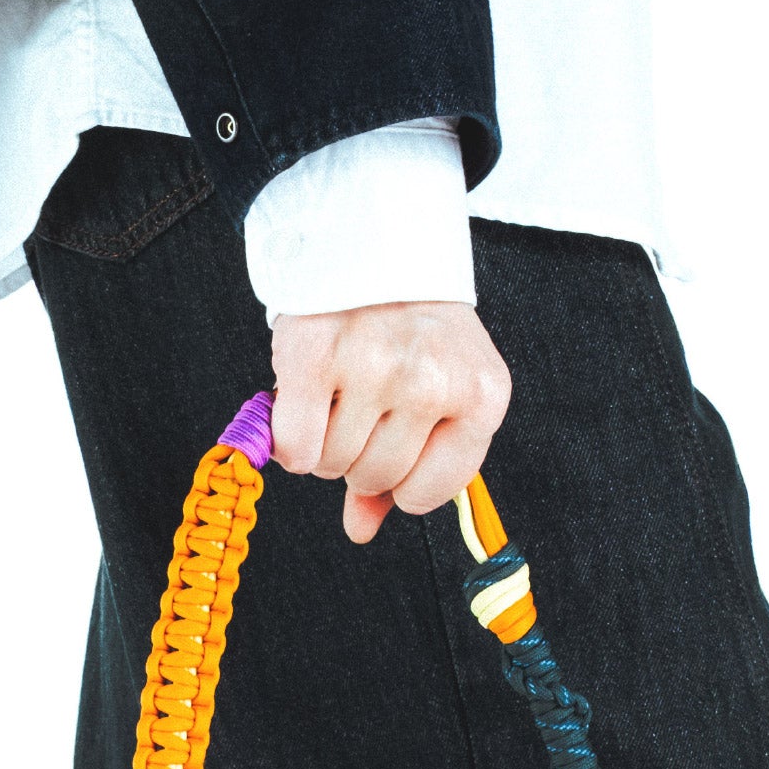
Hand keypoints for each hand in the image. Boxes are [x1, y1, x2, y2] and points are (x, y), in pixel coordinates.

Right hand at [269, 303, 511, 542]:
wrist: (373, 238)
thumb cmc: (412, 329)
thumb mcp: (439, 394)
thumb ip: (409, 469)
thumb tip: (360, 530)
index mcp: (480, 397)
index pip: (426, 494)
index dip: (402, 479)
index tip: (394, 439)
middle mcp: (432, 381)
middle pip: (375, 477)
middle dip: (358, 455)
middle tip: (359, 404)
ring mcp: (374, 366)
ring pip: (332, 464)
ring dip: (323, 441)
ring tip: (336, 390)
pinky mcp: (315, 354)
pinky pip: (295, 446)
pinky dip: (288, 440)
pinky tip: (302, 402)